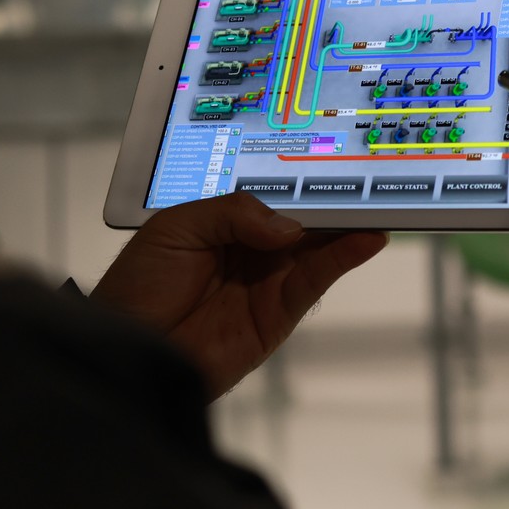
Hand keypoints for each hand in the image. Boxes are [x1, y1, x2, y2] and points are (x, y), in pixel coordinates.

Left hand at [91, 193, 386, 397]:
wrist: (127, 350)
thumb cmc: (139, 286)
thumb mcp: (178, 226)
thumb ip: (235, 212)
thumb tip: (289, 226)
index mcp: (223, 223)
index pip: (271, 195)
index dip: (300, 178)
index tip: (334, 159)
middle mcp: (250, 250)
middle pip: (302, 218)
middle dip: (335, 198)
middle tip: (370, 175)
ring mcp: (267, 281)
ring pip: (317, 246)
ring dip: (349, 224)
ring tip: (381, 201)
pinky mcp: (278, 314)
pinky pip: (317, 280)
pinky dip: (345, 258)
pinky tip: (367, 238)